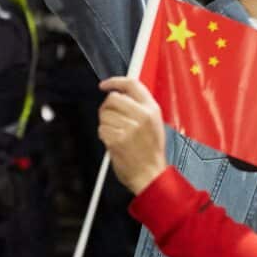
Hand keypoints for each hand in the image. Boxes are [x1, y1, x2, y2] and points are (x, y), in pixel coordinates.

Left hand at [97, 77, 167, 194]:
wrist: (150, 175)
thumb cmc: (151, 153)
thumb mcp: (154, 125)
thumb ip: (140, 108)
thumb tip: (120, 96)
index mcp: (152, 110)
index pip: (132, 84)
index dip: (115, 81)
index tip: (105, 85)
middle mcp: (142, 116)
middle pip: (113, 98)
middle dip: (107, 107)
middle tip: (110, 118)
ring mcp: (130, 127)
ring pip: (105, 114)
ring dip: (105, 124)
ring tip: (116, 134)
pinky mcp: (118, 139)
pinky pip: (102, 129)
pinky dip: (104, 135)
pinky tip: (113, 142)